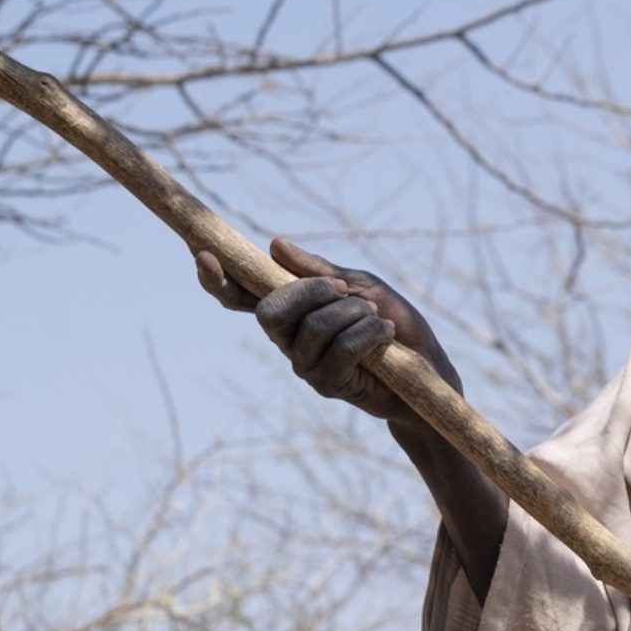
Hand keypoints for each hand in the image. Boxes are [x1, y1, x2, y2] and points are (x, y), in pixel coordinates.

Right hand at [196, 237, 459, 422]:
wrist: (428, 367)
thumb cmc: (391, 322)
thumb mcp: (360, 286)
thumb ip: (320, 270)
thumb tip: (275, 245)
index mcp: (291, 311)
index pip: (241, 296)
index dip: (218, 279)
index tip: (201, 253)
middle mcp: (288, 340)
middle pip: (270, 312)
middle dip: (308, 292)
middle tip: (343, 288)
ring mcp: (305, 365)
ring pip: (312, 328)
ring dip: (352, 313)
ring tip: (378, 316)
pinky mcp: (329, 385)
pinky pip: (340, 351)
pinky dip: (368, 333)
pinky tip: (385, 334)